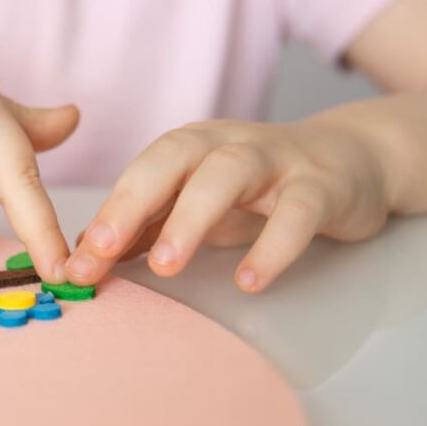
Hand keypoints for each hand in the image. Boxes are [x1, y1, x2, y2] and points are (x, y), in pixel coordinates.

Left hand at [65, 118, 393, 291]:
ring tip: (167, 266)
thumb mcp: (196, 202)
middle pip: (174, 161)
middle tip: (102, 250)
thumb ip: (146, 227)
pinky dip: (273, 244)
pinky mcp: (322, 186)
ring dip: (193, 217)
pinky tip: (250, 280)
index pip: (139, 175)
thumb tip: (83, 259)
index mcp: (189, 149)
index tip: (74, 263)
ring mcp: (277, 162)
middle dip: (132, 202)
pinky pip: (297, 212)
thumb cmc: (261, 187)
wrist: (352, 160)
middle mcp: (226, 145)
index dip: (105, 214)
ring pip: (230, 175)